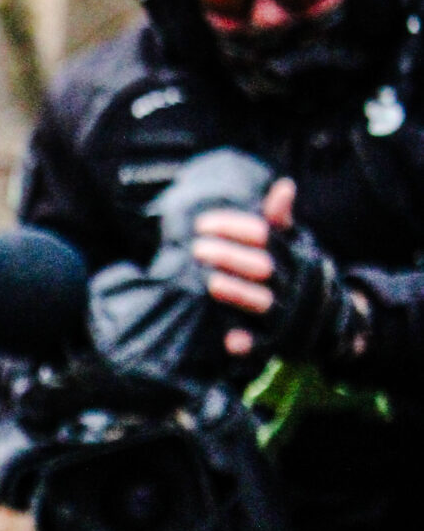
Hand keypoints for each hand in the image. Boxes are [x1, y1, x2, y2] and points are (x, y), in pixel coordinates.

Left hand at [190, 177, 363, 366]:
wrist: (333, 320)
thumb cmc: (300, 274)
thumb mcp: (296, 246)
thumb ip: (282, 222)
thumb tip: (284, 186)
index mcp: (294, 256)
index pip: (264, 235)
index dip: (233, 228)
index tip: (202, 224)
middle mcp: (293, 283)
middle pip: (262, 266)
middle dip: (229, 256)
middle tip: (197, 248)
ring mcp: (289, 313)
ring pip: (264, 302)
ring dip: (238, 293)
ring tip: (211, 283)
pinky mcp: (281, 341)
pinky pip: (267, 344)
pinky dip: (251, 344)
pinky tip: (231, 341)